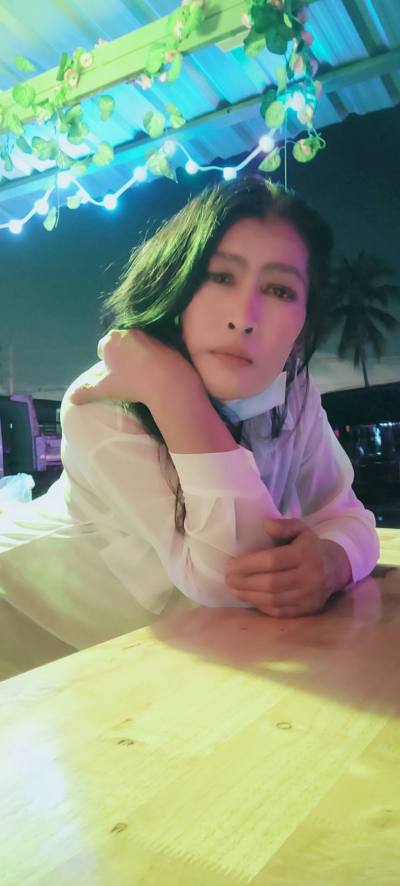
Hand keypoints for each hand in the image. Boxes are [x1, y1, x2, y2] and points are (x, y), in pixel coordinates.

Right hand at [68, 328, 198, 405]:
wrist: (166, 381)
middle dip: (120, 356)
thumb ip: (86, 391)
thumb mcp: (105, 389)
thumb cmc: (132, 384)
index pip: (102, 349)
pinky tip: (155, 368)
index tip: (115, 377)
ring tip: (142, 372)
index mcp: (110, 341)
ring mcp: (145, 334)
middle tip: (128, 375)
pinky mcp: (162, 338)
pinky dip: (151, 354)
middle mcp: (126, 331)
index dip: (107, 364)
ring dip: (135, 354)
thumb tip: (71, 398)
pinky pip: (152, 346)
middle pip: (118, 344)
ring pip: (135, 343)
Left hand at [225, 518, 351, 617]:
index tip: (230, 565)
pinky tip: (251, 598)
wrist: (335, 568)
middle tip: (228, 580)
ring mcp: (310, 596)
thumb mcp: (301, 529)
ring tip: (234, 589)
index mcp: (306, 554)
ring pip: (274, 600)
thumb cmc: (310, 546)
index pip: (272, 561)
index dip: (249, 564)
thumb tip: (265, 524)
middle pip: (271, 584)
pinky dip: (263, 606)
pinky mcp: (308, 609)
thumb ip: (284, 525)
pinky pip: (281, 612)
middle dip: (245, 583)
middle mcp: (310, 576)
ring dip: (250, 596)